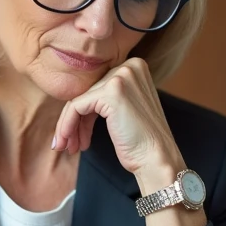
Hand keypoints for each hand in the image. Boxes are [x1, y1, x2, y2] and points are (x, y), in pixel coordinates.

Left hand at [53, 57, 181, 181]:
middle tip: (69, 144)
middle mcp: (129, 66)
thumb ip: (106, 99)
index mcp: (135, 67)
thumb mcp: (125, 110)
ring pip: (78, 100)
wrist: (157, 159)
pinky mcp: (111, 92)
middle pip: (87, 93)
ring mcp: (121, 77)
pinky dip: (67, 126)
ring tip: (68, 147)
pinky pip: (76, 107)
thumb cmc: (142, 142)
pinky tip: (70, 143)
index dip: (83, 114)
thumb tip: (73, 103)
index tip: (76, 136)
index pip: (97, 88)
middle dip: (75, 122)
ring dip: (68, 126)